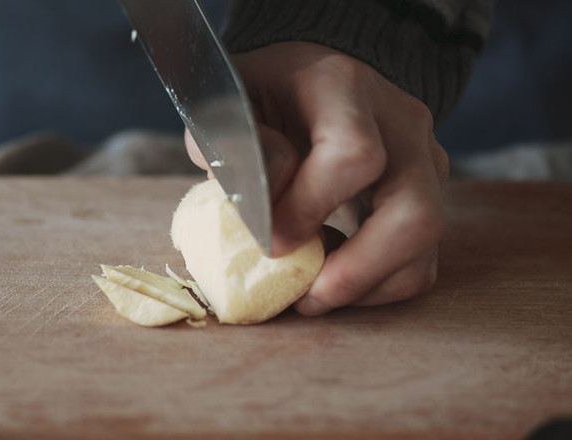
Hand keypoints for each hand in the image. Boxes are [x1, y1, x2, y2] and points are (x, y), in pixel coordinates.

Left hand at [185, 42, 448, 313]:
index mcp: (343, 87)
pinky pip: (422, 255)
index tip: (271, 243)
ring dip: (370, 285)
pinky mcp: (430, 190)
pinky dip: (380, 282)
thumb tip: (259, 212)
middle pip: (414, 212)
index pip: (354, 154)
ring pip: (425, 243)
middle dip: (359, 269)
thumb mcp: (232, 105)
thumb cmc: (268, 95)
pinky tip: (337, 274)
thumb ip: (232, 148)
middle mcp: (399, 122)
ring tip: (317, 290)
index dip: (311, 207)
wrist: (318, 74)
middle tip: (308, 295)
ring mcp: (425, 158)